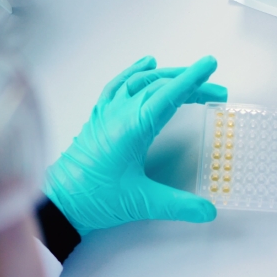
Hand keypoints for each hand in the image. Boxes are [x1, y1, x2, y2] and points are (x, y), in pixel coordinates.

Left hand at [43, 55, 226, 235]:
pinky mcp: (100, 117)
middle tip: (217, 90)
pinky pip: (119, 85)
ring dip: (168, 76)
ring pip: (141, 82)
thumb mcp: (141, 202)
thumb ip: (178, 206)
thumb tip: (208, 211)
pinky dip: (135, 72)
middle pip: (160, 87)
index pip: (168, 95)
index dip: (192, 79)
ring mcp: (108, 112)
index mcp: (133, 128)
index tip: (209, 64)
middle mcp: (120, 113)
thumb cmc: (96, 199)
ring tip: (190, 77)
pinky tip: (147, 64)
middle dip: (191, 84)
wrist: (59, 203)